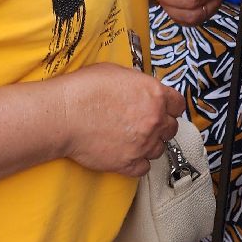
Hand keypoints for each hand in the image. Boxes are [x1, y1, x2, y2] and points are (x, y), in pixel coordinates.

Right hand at [58, 63, 184, 176]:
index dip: (170, 107)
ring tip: (133, 140)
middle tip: (146, 125)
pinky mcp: (128, 163)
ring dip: (149, 145)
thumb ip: (138, 84)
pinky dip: (138, 163)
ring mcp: (143, 143)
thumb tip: (141, 90)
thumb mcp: (118, 73)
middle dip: (161, 127)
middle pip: (171, 128)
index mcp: (155, 94)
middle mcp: (154, 119)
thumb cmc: (84, 90)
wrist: (64, 115)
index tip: (164, 110)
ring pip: (159, 149)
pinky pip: (144, 168)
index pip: (178, 104)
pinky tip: (127, 155)